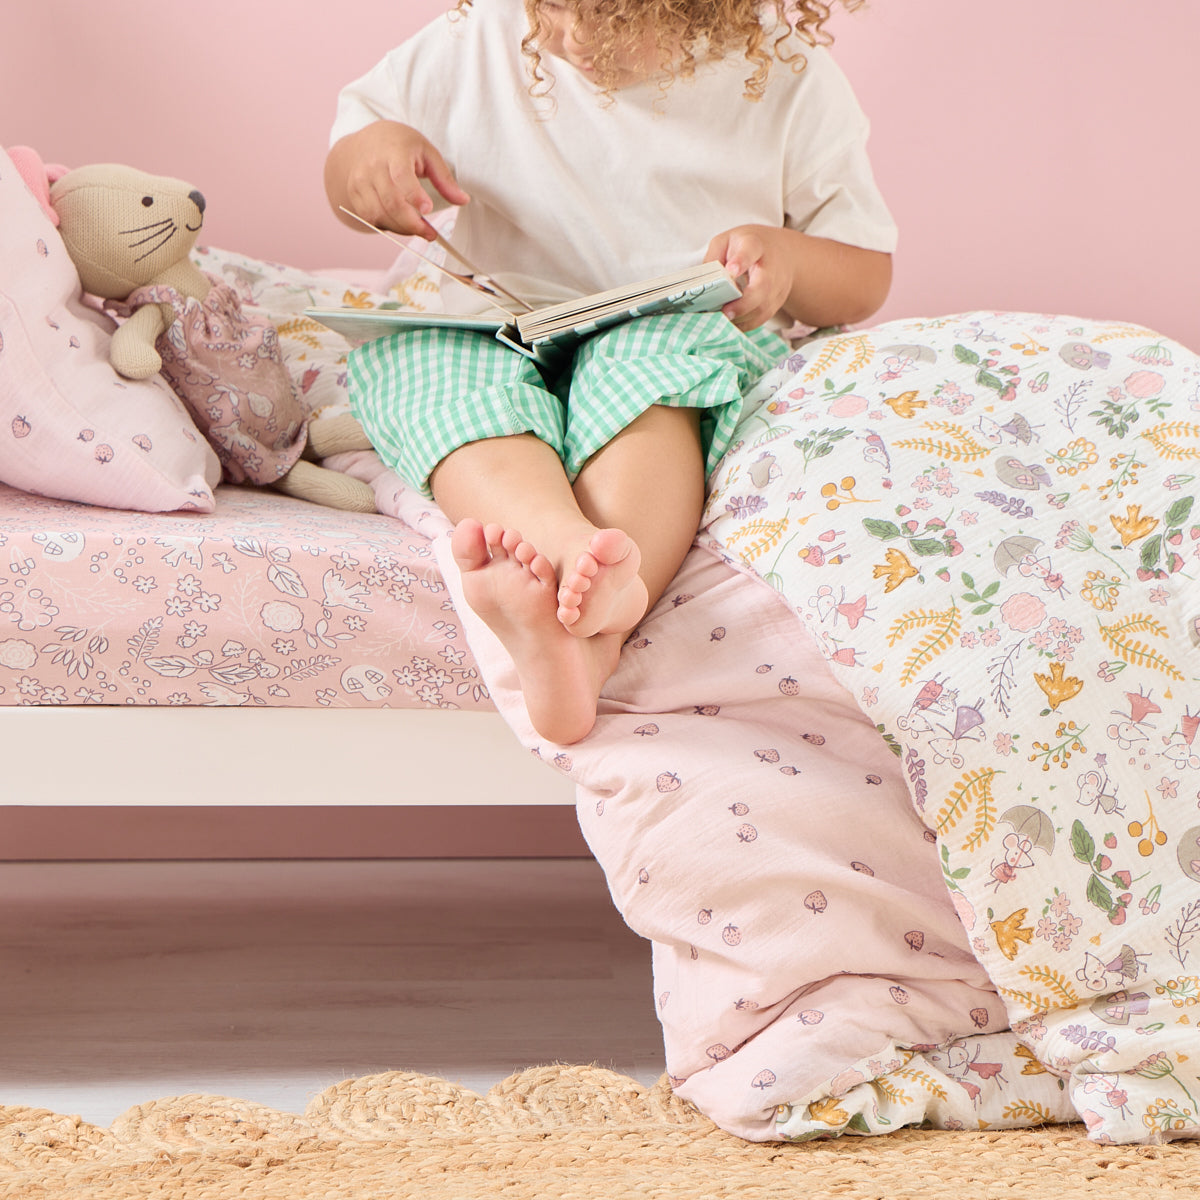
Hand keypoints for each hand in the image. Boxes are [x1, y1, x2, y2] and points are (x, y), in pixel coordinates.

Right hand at [327, 121, 468, 237]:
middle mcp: (372, 167)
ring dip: (402, 229)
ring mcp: (359, 183)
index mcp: (393, 152)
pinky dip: (389, 226)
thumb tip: (463, 200)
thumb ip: (444, 178)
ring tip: (419, 228)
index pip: (401, 177)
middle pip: (391, 202)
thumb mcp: (426, 152)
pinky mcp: (354, 197)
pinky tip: (401, 222)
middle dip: (413, 224)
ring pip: (380, 215)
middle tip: (431, 234)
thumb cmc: (399, 146)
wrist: (363, 144)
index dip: (413, 195)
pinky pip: (372, 220)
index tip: (428, 209)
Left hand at [705, 225, 793, 331]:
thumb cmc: (747, 246)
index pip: (750, 251)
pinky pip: (762, 318)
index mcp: (755, 246)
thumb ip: (714, 257)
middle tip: (725, 312)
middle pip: (763, 286)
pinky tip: (731, 327)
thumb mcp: (727, 240)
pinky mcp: (776, 302)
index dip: (741, 261)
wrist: (782, 252)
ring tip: (723, 323)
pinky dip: (746, 325)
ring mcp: (777, 287)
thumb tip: (704, 283)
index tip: (731, 270)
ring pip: (764, 308)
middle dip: (744, 303)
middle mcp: (770, 267)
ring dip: (743, 319)